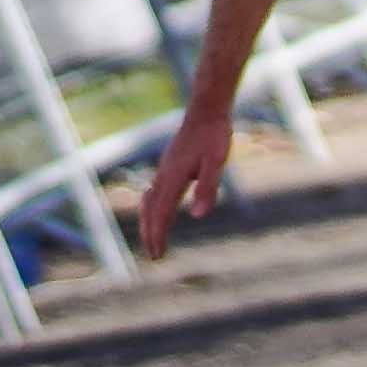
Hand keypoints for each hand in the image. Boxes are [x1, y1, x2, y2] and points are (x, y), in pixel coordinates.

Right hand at [134, 103, 238, 260]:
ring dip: (149, 222)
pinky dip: (152, 208)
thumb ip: (207, 188)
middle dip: (150, 234)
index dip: (158, 236)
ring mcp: (164, 169)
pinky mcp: (169, 165)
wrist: (206, 110)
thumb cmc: (214, 136)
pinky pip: (154, 192)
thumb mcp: (217, 163)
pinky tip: (158, 211)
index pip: (161, 214)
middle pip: (150, 211)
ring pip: (149, 202)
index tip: (157, 255)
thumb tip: (198, 216)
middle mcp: (163, 175)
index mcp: (172, 178)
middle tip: (154, 256)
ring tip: (153, 239)